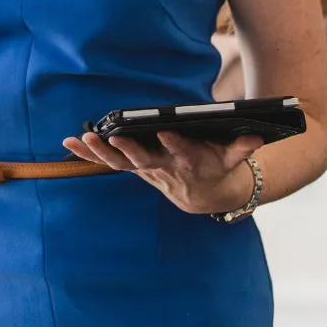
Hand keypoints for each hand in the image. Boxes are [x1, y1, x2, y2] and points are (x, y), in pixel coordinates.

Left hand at [63, 130, 261, 214]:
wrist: (204, 194)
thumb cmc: (216, 164)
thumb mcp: (232, 158)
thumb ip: (242, 147)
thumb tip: (257, 136)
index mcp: (189, 162)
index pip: (182, 153)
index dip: (174, 144)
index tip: (165, 132)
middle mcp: (164, 168)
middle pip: (145, 161)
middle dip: (129, 150)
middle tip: (114, 138)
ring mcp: (146, 170)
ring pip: (121, 164)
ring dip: (101, 153)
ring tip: (83, 138)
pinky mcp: (132, 168)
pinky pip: (108, 163)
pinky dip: (88, 154)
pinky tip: (69, 143)